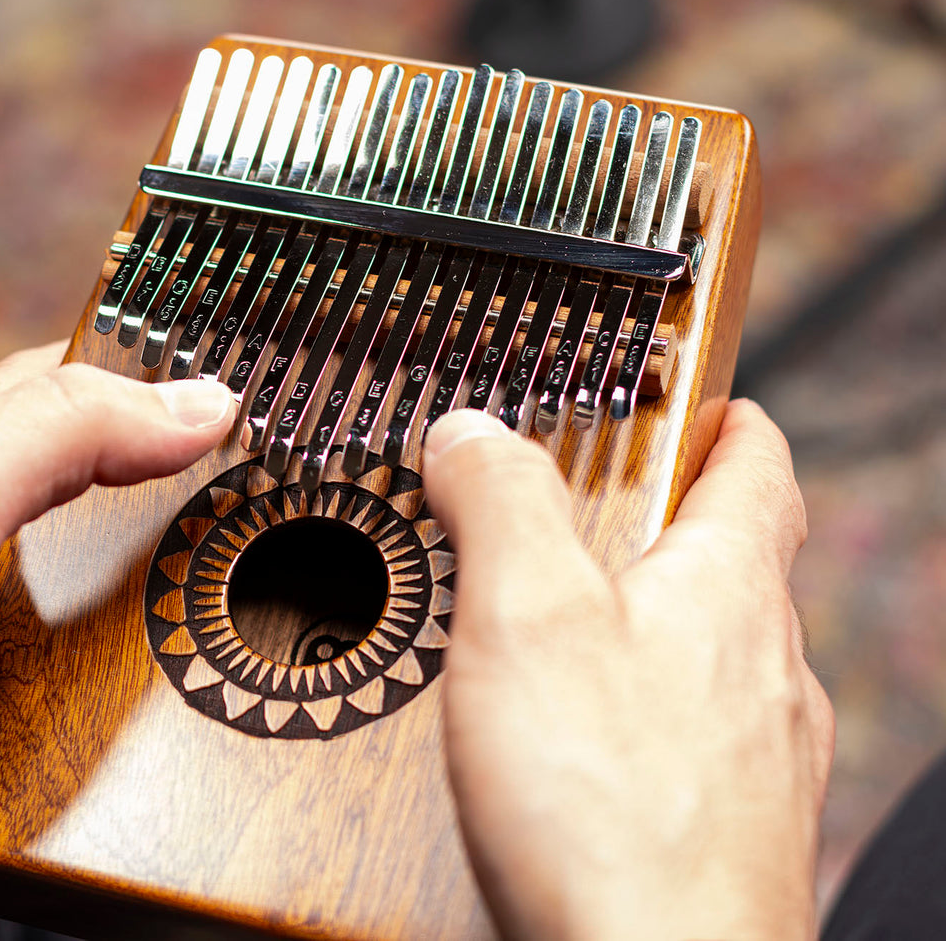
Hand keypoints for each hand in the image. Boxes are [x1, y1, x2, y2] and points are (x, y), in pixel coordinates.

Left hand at [0, 343, 237, 939]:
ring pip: (111, 619)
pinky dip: (136, 720)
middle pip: (109, 509)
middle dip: (192, 512)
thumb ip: (63, 431)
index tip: (267, 390)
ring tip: (266, 622)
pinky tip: (193, 719)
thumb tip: (198, 395)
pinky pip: (88, 719)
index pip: (78, 390)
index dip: (167, 378)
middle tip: (292, 516)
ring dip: (171, 625)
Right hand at [423, 400, 832, 940]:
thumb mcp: (526, 617)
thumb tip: (474, 430)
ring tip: (574, 637)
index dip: (731, 424)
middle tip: (604, 519)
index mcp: (726, 590)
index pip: (758, 470)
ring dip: (662, 630)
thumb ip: (501, 504)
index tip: (710, 406)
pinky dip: (652, 722)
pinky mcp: (737, 835)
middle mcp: (767, 670)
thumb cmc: (609, 810)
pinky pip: (702, 747)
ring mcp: (764, 760)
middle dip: (677, 530)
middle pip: (739, 566)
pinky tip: (590, 761)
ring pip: (722, 662)